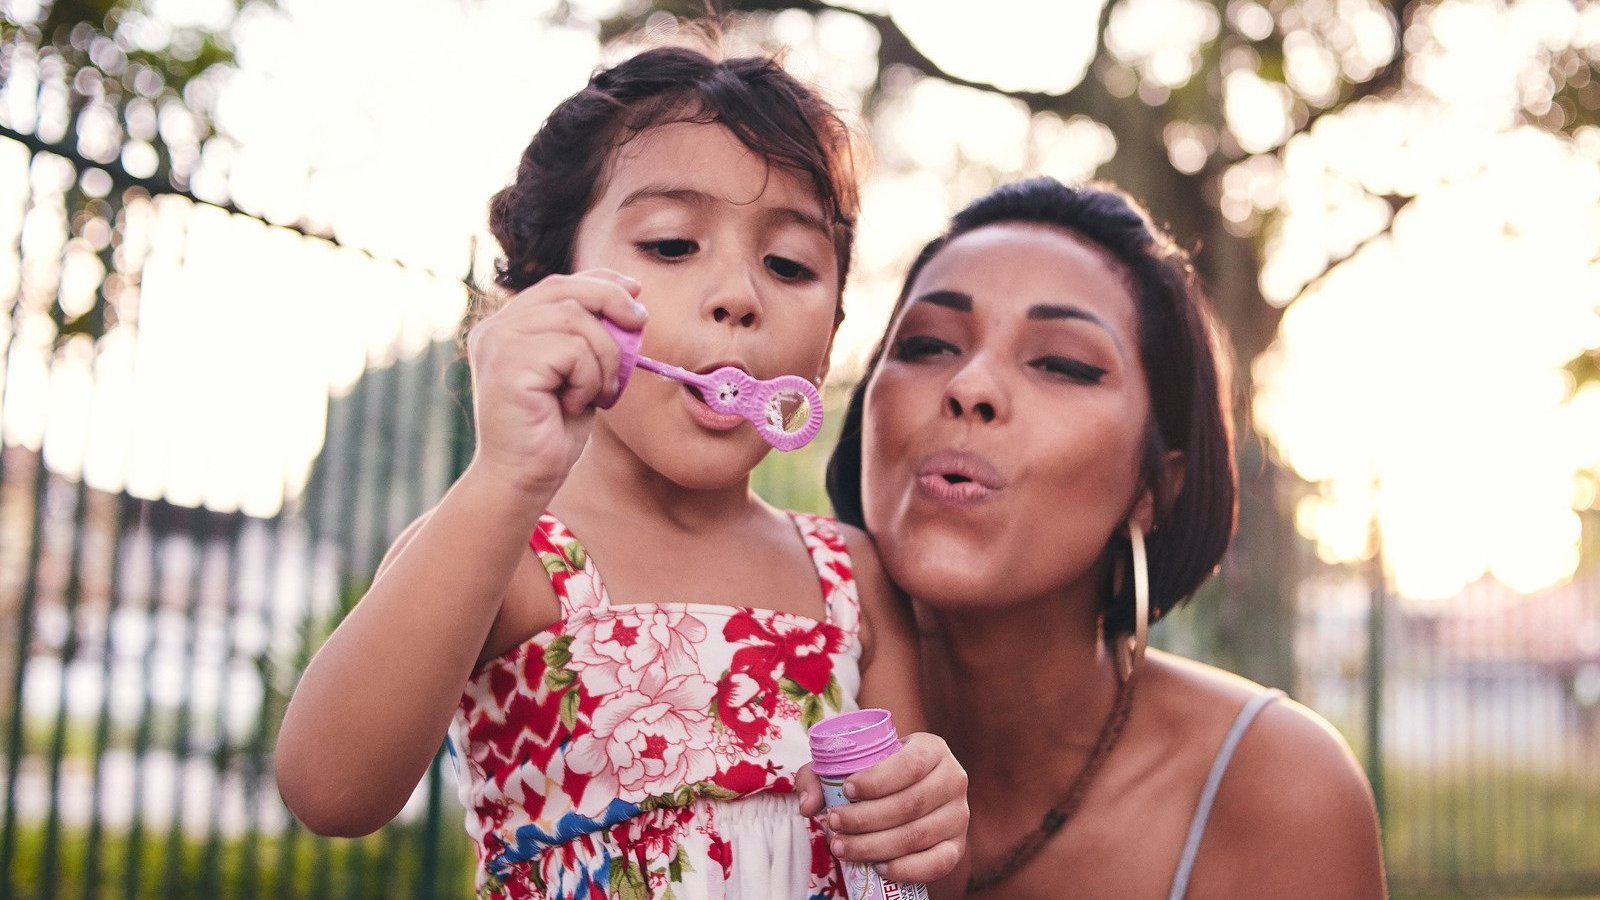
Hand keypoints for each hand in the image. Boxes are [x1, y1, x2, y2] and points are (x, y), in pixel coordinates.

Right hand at [464, 269, 647, 497]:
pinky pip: (573, 350)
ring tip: (597, 392)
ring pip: (576, 320)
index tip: (635, 292)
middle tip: (640, 326)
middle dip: (613, 303)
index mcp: (507, 326)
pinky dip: (589, 379)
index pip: (557, 284)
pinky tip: (574, 404)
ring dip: (603, 358)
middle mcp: (495, 328)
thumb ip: (590, 336)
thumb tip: (630, 299)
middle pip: (566, 290)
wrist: (523, 478)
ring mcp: (498, 343)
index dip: (601, 281)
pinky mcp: (508, 364)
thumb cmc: (552, 431)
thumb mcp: (578, 373)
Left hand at [797, 732, 968, 885]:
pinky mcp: (957, 846)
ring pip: (918, 835)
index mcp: (932, 749)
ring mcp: (959, 815)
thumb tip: (808, 806)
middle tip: (834, 823)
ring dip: (875, 846)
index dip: (877, 781)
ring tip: (842, 846)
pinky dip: (905, 869)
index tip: (847, 790)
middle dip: (866, 818)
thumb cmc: (875, 775)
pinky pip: (936, 863)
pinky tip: (878, 867)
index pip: (910, 765)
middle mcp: (953, 779)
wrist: (905, 793)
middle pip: (910, 804)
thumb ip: (819, 776)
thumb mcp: (849, 764)